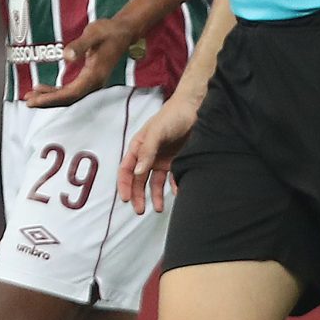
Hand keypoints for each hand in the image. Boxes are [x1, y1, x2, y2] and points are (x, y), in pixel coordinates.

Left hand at [21, 16, 143, 108]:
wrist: (123, 31)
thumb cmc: (109, 31)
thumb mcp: (93, 34)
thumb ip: (79, 45)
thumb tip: (66, 56)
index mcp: (95, 74)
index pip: (71, 93)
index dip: (52, 98)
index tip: (35, 100)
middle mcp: (94, 82)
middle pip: (69, 99)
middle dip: (47, 101)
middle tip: (28, 101)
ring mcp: (92, 81)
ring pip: (69, 96)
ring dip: (50, 98)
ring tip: (31, 97)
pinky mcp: (89, 78)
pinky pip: (71, 90)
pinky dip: (56, 92)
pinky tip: (44, 89)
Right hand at [119, 93, 199, 212]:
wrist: (195, 108)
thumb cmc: (172, 116)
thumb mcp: (156, 132)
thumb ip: (147, 151)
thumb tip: (138, 172)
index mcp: (138, 148)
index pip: (126, 170)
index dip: (124, 185)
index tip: (126, 199)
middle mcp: (148, 156)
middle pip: (139, 180)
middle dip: (138, 195)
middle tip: (140, 210)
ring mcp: (162, 159)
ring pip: (155, 183)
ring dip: (155, 196)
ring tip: (158, 209)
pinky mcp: (176, 161)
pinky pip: (173, 178)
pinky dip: (174, 187)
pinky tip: (176, 193)